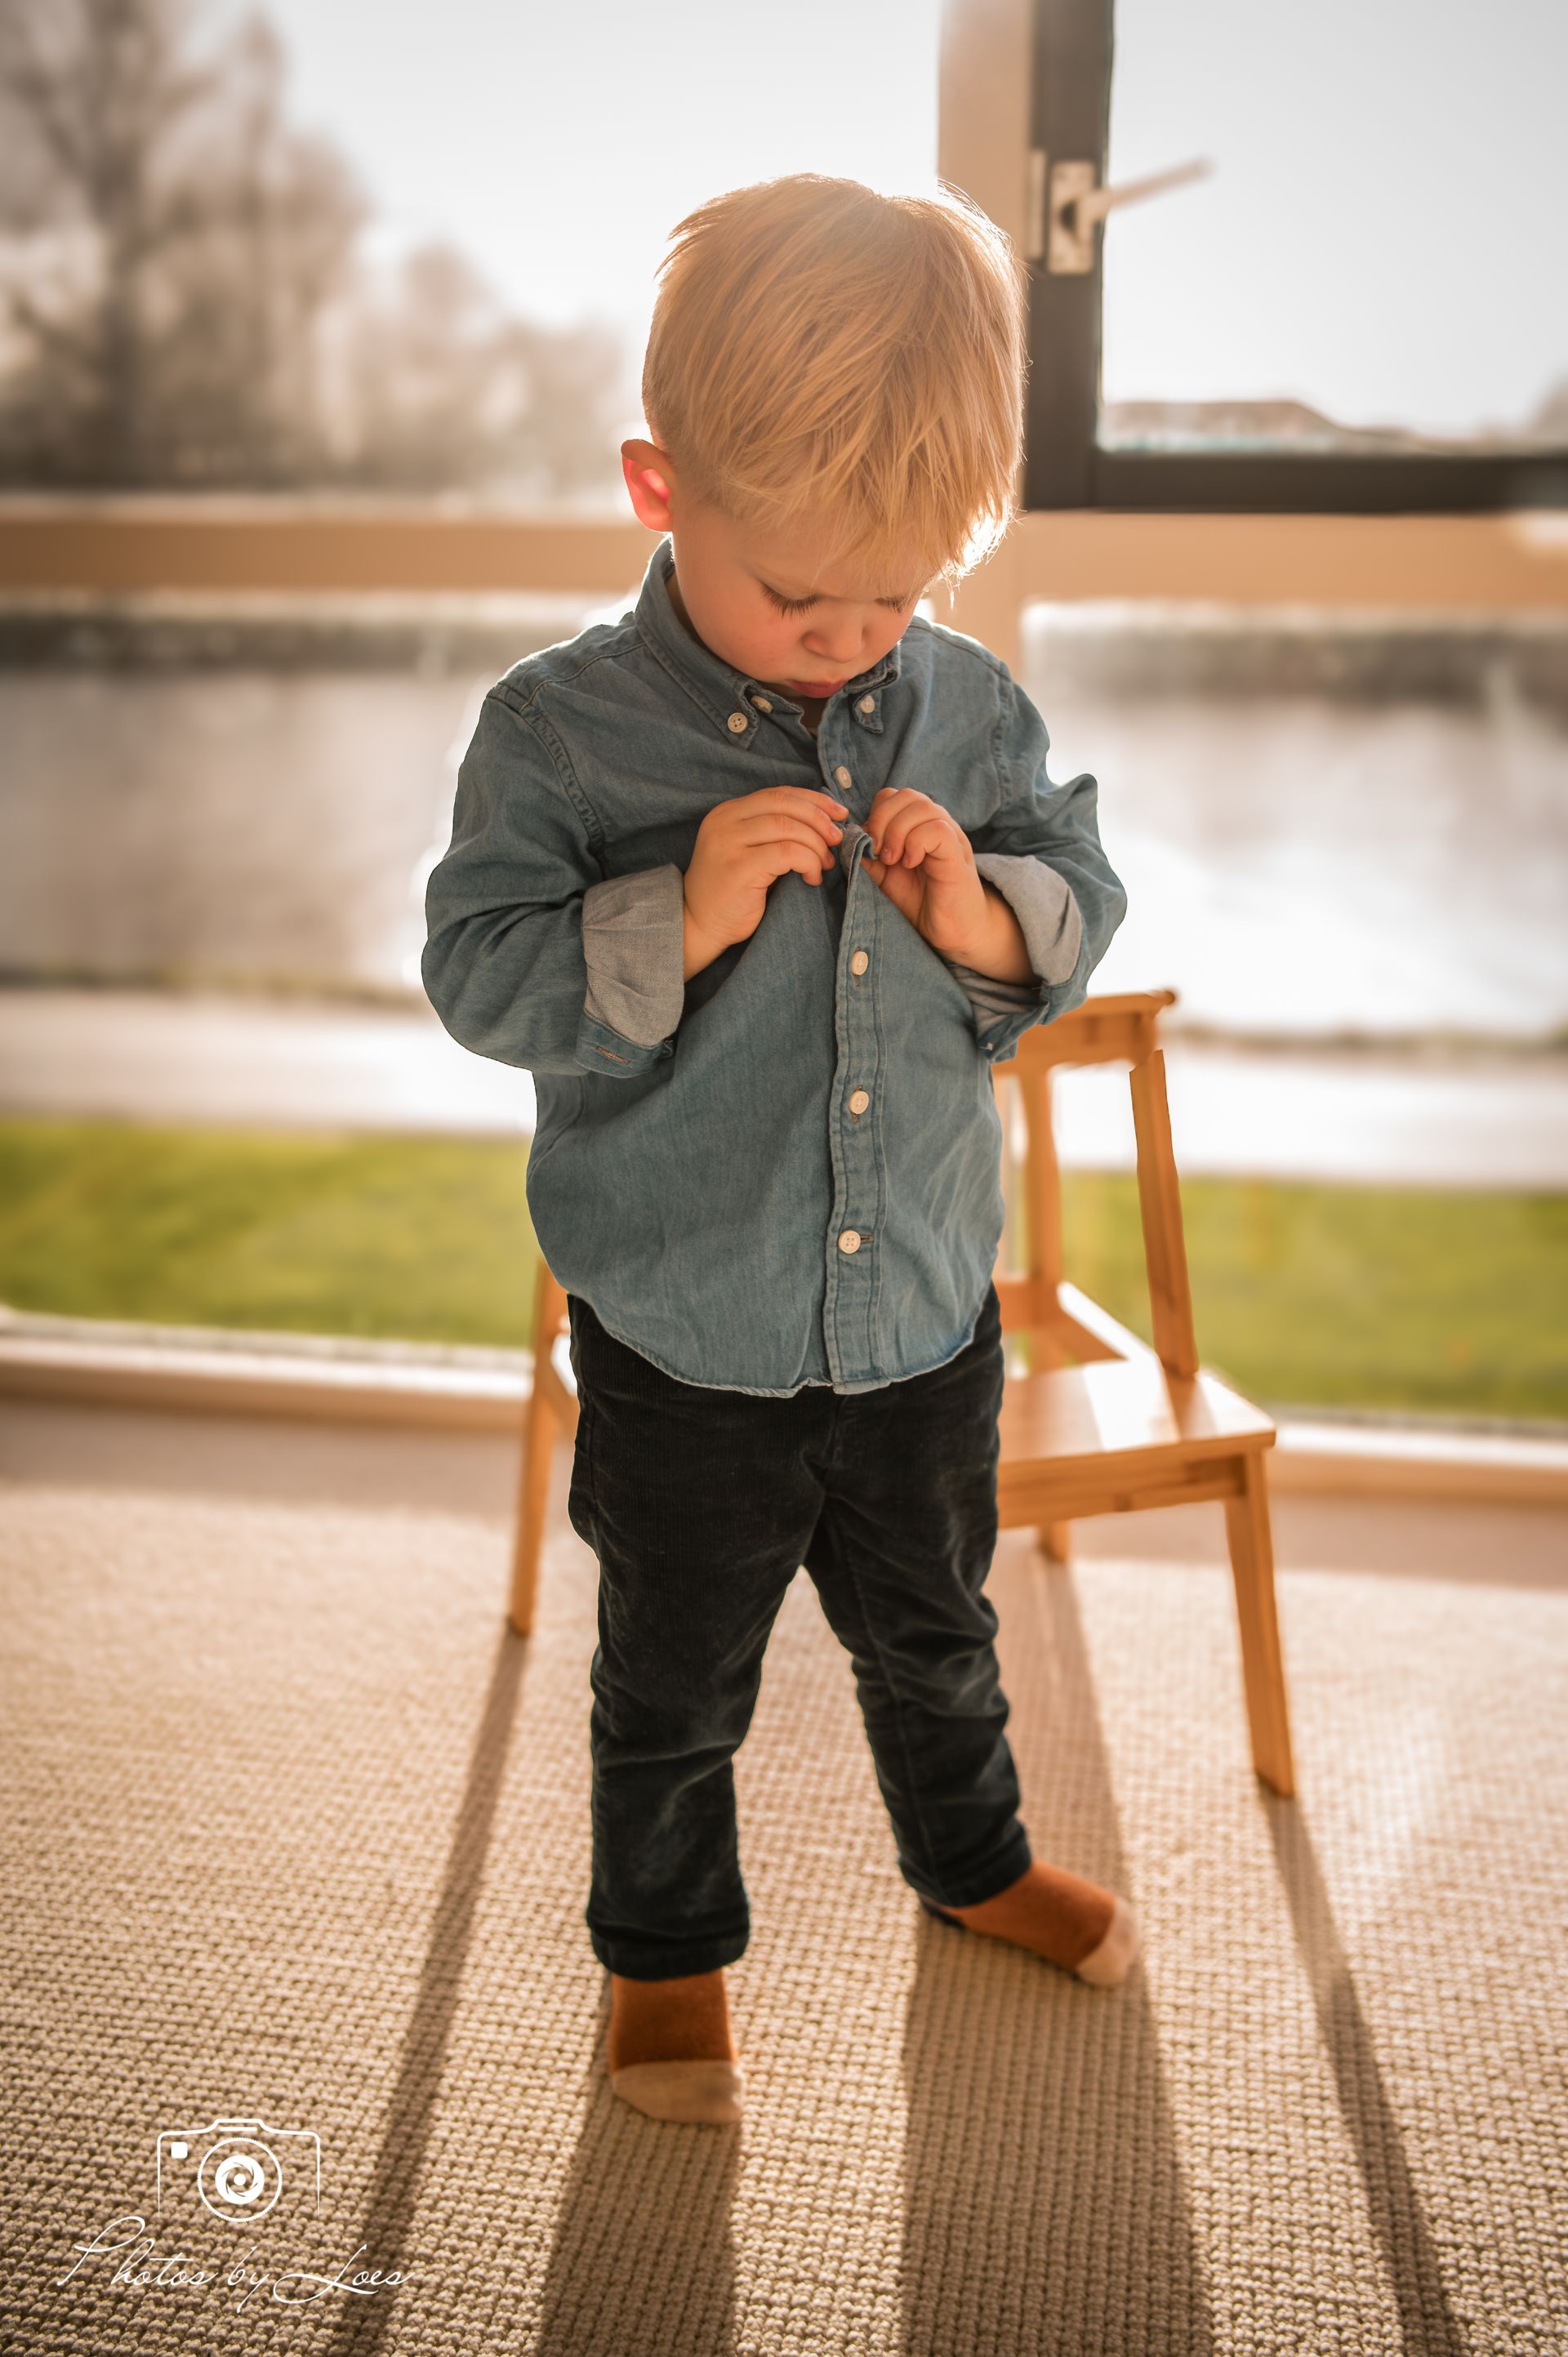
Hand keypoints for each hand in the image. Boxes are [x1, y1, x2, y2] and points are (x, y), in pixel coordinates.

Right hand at [683, 785, 847, 964]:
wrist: (700, 926)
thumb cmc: (732, 893)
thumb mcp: (750, 852)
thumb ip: (774, 832)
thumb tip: (825, 823)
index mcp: (727, 812)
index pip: (777, 793)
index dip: (813, 800)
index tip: (838, 814)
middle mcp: (724, 821)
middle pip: (784, 804)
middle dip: (819, 819)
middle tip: (837, 839)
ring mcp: (728, 842)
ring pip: (788, 827)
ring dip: (816, 845)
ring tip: (824, 864)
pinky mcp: (739, 867)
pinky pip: (788, 853)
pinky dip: (809, 862)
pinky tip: (811, 877)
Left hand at [862, 787, 991, 961]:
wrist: (952, 931)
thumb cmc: (922, 901)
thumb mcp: (885, 877)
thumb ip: (869, 856)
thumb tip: (849, 839)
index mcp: (917, 825)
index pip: (892, 796)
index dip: (876, 815)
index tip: (869, 846)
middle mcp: (936, 824)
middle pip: (906, 795)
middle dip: (882, 820)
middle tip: (878, 852)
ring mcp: (950, 836)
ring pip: (923, 806)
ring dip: (898, 832)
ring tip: (893, 860)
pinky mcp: (958, 853)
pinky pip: (938, 829)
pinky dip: (916, 843)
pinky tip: (911, 863)